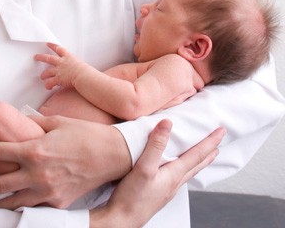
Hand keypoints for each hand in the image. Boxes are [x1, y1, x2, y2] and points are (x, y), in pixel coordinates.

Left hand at [0, 114, 131, 208]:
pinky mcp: (57, 203)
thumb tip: (20, 120)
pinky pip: (33, 206)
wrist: (112, 155)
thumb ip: (34, 123)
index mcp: (35, 150)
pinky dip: (21, 206)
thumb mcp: (58, 122)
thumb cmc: (85, 134)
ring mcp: (47, 191)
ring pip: (12, 201)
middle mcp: (37, 173)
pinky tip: (12, 205)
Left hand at [34, 42, 84, 88]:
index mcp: (68, 57)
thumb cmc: (86, 71)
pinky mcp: (58, 79)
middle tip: (36, 57)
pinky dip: (48, 85)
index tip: (48, 44)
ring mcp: (59, 71)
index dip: (52, 46)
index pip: (59, 49)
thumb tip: (80, 68)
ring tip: (41, 76)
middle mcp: (62, 62)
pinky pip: (50, 82)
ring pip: (47, 72)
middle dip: (41, 57)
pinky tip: (48, 87)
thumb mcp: (81, 64)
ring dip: (43, 75)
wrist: (84, 76)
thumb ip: (76, 65)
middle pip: (48, 58)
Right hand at [90, 119, 225, 226]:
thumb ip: (155, 145)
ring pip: (189, 171)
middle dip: (209, 151)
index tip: (221, 130)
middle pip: (197, 164)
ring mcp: (167, 189)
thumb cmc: (132, 198)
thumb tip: (167, 124)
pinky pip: (178, 176)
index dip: (210, 141)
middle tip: (219, 141)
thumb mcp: (144, 167)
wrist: (121, 220)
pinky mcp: (159, 192)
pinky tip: (178, 168)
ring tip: (205, 154)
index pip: (197, 155)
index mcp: (174, 175)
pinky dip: (185, 167)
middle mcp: (174, 183)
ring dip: (199, 160)